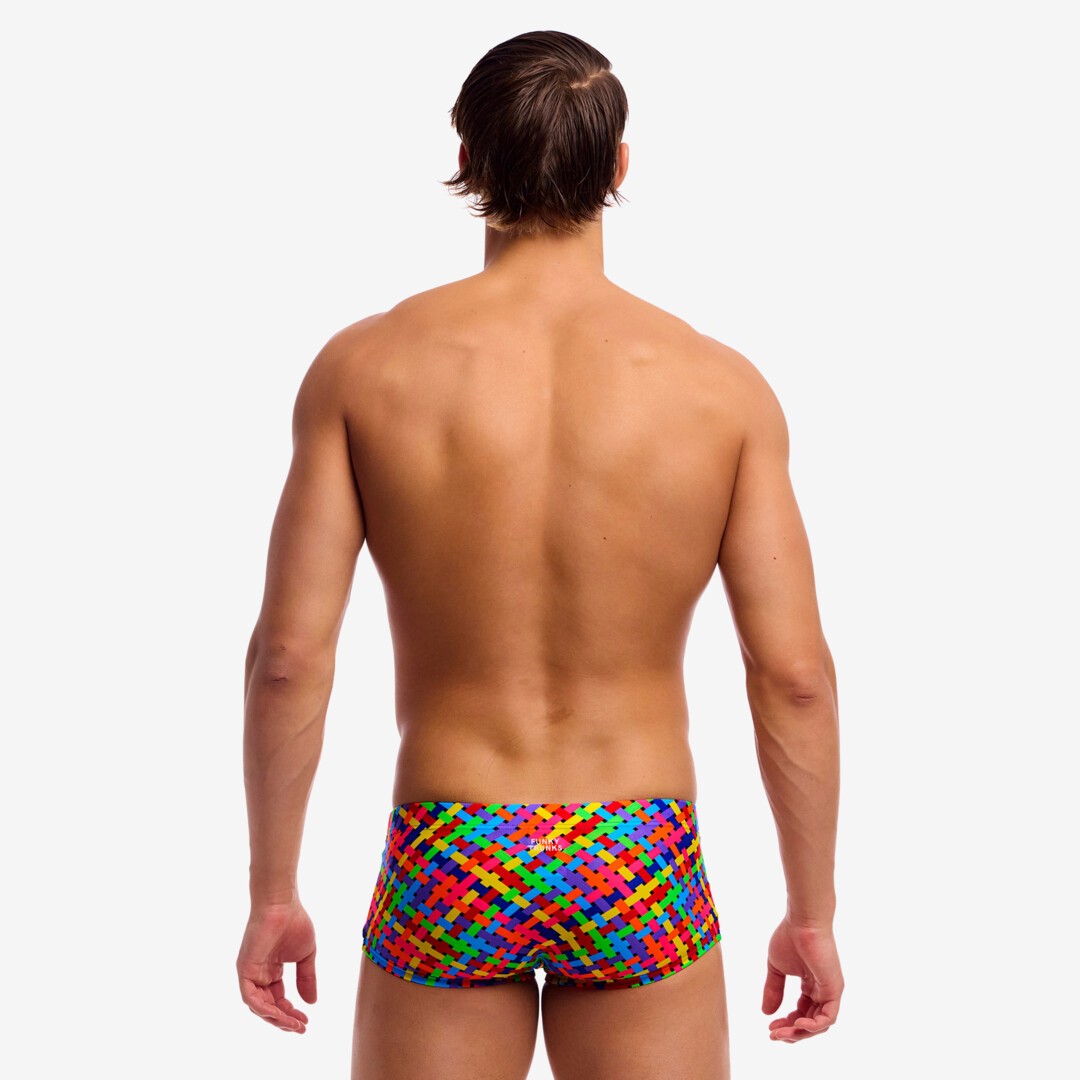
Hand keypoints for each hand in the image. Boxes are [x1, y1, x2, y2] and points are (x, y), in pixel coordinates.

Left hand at [237, 901, 317, 1033]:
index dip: (291, 1012)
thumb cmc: (294, 922)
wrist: (282, 905)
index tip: (306, 1020)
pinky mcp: (244, 969)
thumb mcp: (306, 956)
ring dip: (275, 1018)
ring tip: (293, 1024)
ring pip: (258, 1006)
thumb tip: (312, 1003)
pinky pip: (250, 997)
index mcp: (271, 971)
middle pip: (268, 1006)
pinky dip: (263, 1008)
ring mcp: (250, 973)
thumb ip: (307, 979)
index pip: (278, 999)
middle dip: (284, 1020)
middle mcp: (259, 974)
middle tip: (301, 1028)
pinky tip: (279, 1014)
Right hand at [762, 916, 843, 1041]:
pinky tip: (797, 1023)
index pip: (801, 1012)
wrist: (802, 921)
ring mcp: (830, 991)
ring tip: (782, 1033)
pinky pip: (828, 1018)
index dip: (786, 1023)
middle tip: (774, 1035)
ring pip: (819, 1025)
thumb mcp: (776, 968)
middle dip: (792, 1032)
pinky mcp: (834, 989)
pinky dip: (813, 1026)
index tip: (769, 1027)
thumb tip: (766, 1013)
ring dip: (800, 1032)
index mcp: (810, 985)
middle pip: (810, 1022)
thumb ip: (773, 990)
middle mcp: (822, 991)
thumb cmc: (790, 937)